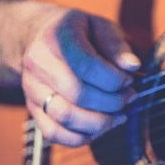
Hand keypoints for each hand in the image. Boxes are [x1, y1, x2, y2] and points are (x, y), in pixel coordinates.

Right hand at [21, 8, 140, 145]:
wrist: (43, 38)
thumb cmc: (81, 33)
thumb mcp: (101, 27)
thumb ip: (117, 46)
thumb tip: (133, 67)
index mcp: (56, 37)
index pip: (86, 65)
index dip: (114, 79)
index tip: (129, 80)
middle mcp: (37, 63)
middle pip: (77, 94)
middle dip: (112, 101)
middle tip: (130, 97)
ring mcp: (31, 89)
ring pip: (65, 117)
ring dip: (100, 122)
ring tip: (120, 115)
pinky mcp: (32, 110)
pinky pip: (54, 133)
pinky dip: (82, 137)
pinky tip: (102, 127)